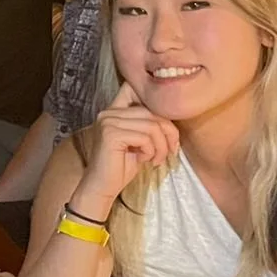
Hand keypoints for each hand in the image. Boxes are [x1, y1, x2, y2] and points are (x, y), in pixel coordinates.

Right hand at [75, 84, 179, 216]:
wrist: (102, 187)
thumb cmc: (122, 166)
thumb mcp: (140, 141)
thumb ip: (149, 123)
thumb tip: (174, 115)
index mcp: (114, 110)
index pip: (134, 89)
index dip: (155, 103)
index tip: (164, 129)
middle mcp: (108, 112)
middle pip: (152, 111)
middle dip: (168, 133)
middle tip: (169, 152)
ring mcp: (108, 122)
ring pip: (152, 126)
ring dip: (161, 146)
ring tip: (156, 159)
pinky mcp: (111, 134)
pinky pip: (145, 138)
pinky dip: (151, 152)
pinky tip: (144, 161)